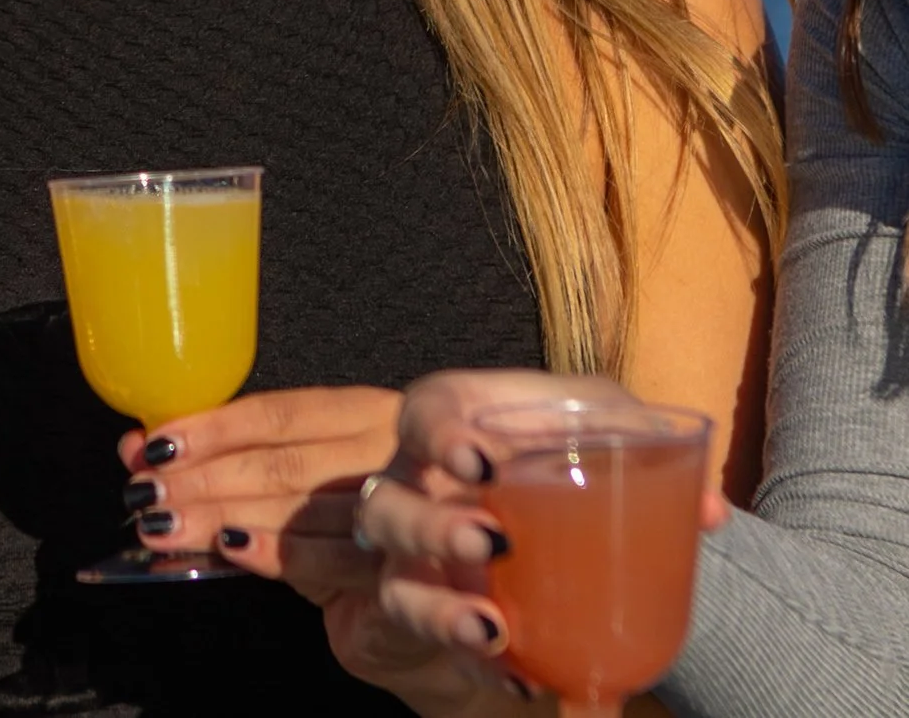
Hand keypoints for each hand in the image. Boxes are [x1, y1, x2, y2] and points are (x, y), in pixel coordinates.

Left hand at [118, 385, 398, 600]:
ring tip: (165, 526)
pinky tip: (231, 549)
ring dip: (222, 516)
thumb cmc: (349, 529)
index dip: (211, 429)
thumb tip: (137, 447)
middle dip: (204, 479)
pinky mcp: (412, 566)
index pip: (278, 413)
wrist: (432, 609)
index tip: (154, 448)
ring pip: (300, 506)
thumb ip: (223, 461)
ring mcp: (413, 507)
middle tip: (147, 495)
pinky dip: (276, 553)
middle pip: (283, 461)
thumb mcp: (287, 488)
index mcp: (367, 412)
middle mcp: (396, 451)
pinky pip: (333, 557)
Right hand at [337, 369, 728, 707]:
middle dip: (430, 529)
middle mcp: (417, 486)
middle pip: (387, 507)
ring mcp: (421, 553)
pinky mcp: (440, 603)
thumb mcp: (603, 420)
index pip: (421, 417)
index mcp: (450, 422)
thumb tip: (708, 512)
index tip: (480, 462)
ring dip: (437, 612)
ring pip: (397, 584)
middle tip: (492, 542)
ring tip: (493, 631)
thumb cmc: (566, 434)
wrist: (553, 481)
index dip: (438, 437)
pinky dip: (479, 664)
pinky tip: (524, 678)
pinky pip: (438, 644)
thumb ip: (648, 444)